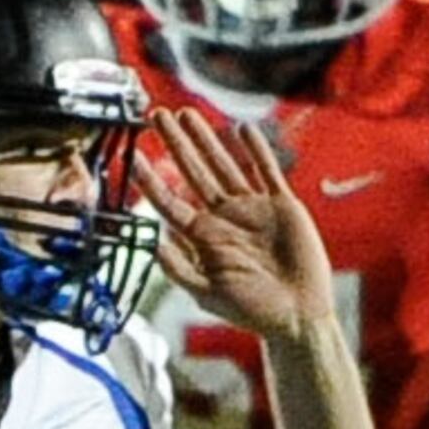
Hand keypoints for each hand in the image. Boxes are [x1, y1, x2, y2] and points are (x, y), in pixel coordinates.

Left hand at [142, 106, 333, 340]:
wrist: (296, 314)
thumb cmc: (250, 310)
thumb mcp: (205, 292)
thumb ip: (178, 267)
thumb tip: (151, 242)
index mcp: (201, 237)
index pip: (169, 201)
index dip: (151, 179)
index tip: (133, 156)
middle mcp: (222, 217)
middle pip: (192, 172)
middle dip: (174, 144)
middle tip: (155, 116)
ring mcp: (251, 208)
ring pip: (224, 164)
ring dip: (206, 139)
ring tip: (187, 114)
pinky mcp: (281, 205)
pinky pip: (266, 171)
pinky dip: (255, 150)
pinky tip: (242, 129)